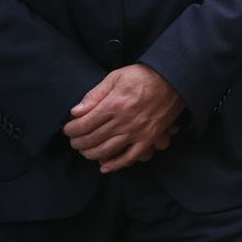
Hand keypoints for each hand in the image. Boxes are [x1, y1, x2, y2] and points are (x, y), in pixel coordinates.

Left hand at [64, 64, 185, 172]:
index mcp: (113, 105)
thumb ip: (95, 94)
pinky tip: (104, 166)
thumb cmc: (144, 75)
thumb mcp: (116, 76)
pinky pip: (129, 158)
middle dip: (77, 142)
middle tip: (74, 140)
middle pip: (91, 140)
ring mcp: (136, 132)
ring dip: (90, 154)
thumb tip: (75, 112)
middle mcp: (123, 122)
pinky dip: (115, 165)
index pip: (83, 125)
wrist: (174, 78)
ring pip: (106, 152)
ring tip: (86, 150)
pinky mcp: (148, 138)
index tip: (68, 129)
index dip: (71, 130)